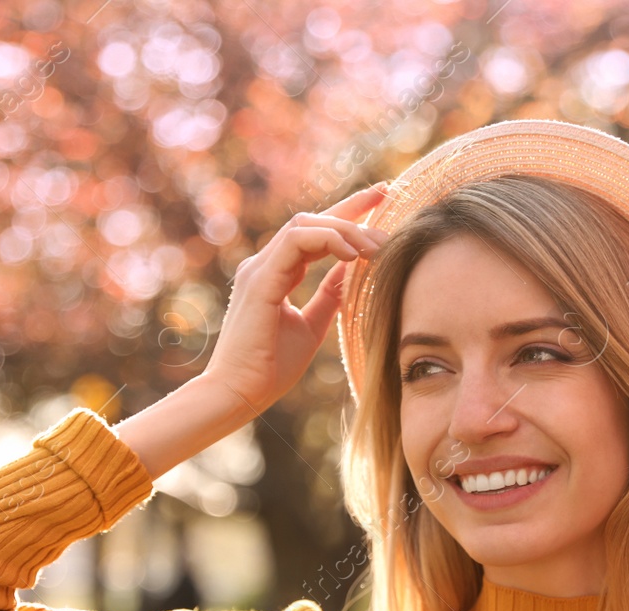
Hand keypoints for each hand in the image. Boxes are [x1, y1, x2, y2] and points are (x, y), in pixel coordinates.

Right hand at [202, 183, 390, 410]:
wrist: (239, 394)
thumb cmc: (270, 367)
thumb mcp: (312, 325)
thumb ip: (329, 295)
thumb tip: (352, 271)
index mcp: (274, 274)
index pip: (313, 233)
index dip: (347, 213)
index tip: (382, 198)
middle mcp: (264, 265)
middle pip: (310, 220)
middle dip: (352, 208)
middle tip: (389, 203)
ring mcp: (259, 269)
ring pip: (304, 225)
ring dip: (345, 229)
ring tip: (375, 245)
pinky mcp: (260, 280)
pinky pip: (296, 242)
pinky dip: (327, 241)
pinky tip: (352, 255)